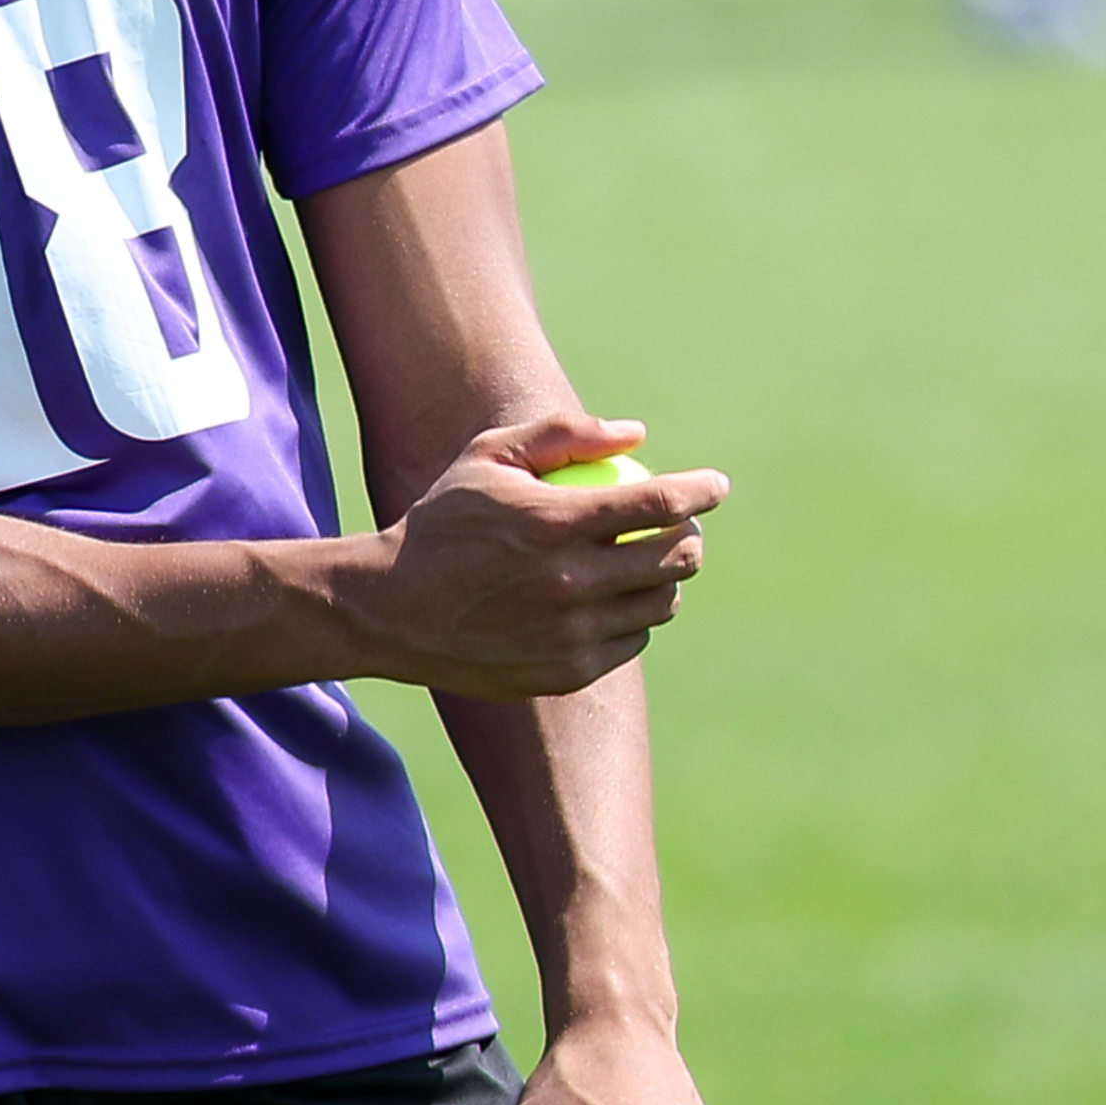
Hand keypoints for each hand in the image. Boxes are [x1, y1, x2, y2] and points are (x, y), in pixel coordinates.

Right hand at [346, 416, 723, 697]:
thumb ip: (563, 433)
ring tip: (646, 566)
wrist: (391, 608)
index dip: (702, 491)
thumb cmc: (441, 522)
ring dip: (666, 581)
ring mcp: (572, 633)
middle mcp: (571, 582)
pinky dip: (632, 620)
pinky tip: (613, 605)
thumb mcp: (488, 456)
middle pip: (675, 559)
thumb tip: (638, 433)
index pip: (660, 504)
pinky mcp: (567, 671)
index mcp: (556, 523)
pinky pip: (630, 642)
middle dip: (692, 537)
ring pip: (660, 605)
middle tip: (679, 528)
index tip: (714, 486)